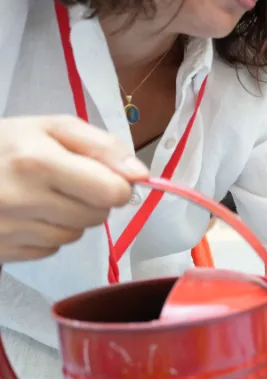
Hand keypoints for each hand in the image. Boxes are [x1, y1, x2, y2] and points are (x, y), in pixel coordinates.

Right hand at [0, 116, 145, 262]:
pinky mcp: (2, 251)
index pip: (113, 192)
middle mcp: (23, 199)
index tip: (102, 174)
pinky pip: (50, 249)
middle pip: (97, 216)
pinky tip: (25, 215)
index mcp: (38, 162)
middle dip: (92, 200)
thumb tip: (141, 174)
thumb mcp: (49, 127)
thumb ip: (101, 146)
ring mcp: (10, 230)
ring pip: (75, 235)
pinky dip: (46, 234)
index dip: (116, 184)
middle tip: (65, 182)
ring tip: (41, 196)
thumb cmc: (1, 145)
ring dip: (69, 218)